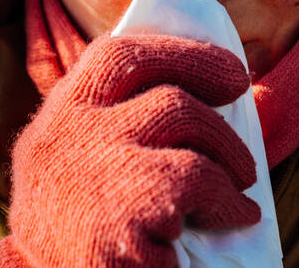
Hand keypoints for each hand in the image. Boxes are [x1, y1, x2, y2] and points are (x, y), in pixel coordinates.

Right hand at [0, 34, 260, 267]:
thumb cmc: (73, 245)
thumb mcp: (70, 174)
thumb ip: (106, 133)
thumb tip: (189, 96)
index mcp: (55, 121)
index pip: (114, 57)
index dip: (178, 53)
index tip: (228, 70)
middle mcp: (68, 134)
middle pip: (162, 91)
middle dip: (215, 97)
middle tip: (243, 114)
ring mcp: (96, 168)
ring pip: (183, 120)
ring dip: (228, 153)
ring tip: (240, 185)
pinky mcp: (126, 210)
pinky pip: (201, 180)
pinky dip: (229, 200)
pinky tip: (238, 218)